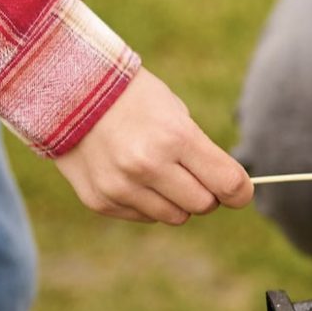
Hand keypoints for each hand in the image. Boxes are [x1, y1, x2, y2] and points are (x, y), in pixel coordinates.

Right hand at [55, 69, 253, 224]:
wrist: (70, 94)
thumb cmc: (136, 99)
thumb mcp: (176, 114)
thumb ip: (201, 153)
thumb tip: (229, 191)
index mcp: (175, 137)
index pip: (227, 183)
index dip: (241, 191)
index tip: (241, 190)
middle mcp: (148, 166)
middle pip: (204, 205)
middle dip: (208, 194)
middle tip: (196, 175)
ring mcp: (121, 187)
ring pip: (175, 216)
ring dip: (178, 201)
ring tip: (162, 173)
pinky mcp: (101, 201)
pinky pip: (144, 217)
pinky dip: (148, 202)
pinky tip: (134, 175)